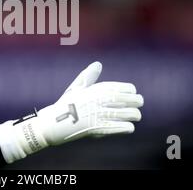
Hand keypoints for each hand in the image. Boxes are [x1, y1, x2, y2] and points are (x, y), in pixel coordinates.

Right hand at [0, 62, 143, 163]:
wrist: (55, 123)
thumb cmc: (66, 104)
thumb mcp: (77, 87)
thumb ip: (89, 75)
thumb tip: (98, 63)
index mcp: (99, 89)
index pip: (127, 88)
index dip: (131, 92)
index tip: (131, 94)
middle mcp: (104, 100)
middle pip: (134, 100)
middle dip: (136, 103)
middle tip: (136, 105)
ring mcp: (104, 115)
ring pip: (132, 114)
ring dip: (134, 116)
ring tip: (133, 116)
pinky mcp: (103, 129)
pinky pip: (125, 128)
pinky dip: (127, 127)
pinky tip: (127, 126)